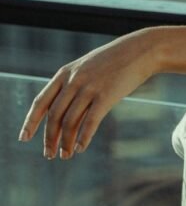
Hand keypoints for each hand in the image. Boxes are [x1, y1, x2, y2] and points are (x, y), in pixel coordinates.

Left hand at [17, 30, 157, 159]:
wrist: (140, 50)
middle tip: (49, 155)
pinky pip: (90, 122)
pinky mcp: (106, 95)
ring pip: (70, 122)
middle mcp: (74, 81)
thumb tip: (64, 117)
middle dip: (49, 138)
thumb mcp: (87, 69)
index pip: (40, 102)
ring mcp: (90, 87)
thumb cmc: (114, 61)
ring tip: (66, 155)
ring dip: (66, 142)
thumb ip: (73, 87)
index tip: (24, 138)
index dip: (30, 122)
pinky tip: (81, 147)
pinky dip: (83, 137)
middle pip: (54, 116)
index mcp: (65, 73)